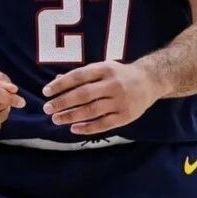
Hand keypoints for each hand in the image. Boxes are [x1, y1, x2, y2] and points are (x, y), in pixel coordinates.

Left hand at [42, 60, 161, 134]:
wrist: (150, 81)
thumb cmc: (119, 74)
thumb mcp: (102, 68)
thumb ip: (81, 75)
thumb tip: (56, 81)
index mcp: (105, 69)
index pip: (78, 76)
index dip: (61, 84)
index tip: (46, 92)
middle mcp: (113, 84)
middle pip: (83, 95)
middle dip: (62, 102)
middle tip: (47, 109)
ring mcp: (120, 101)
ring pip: (91, 111)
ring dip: (71, 116)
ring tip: (56, 119)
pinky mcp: (125, 116)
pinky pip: (103, 124)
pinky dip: (87, 128)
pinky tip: (73, 128)